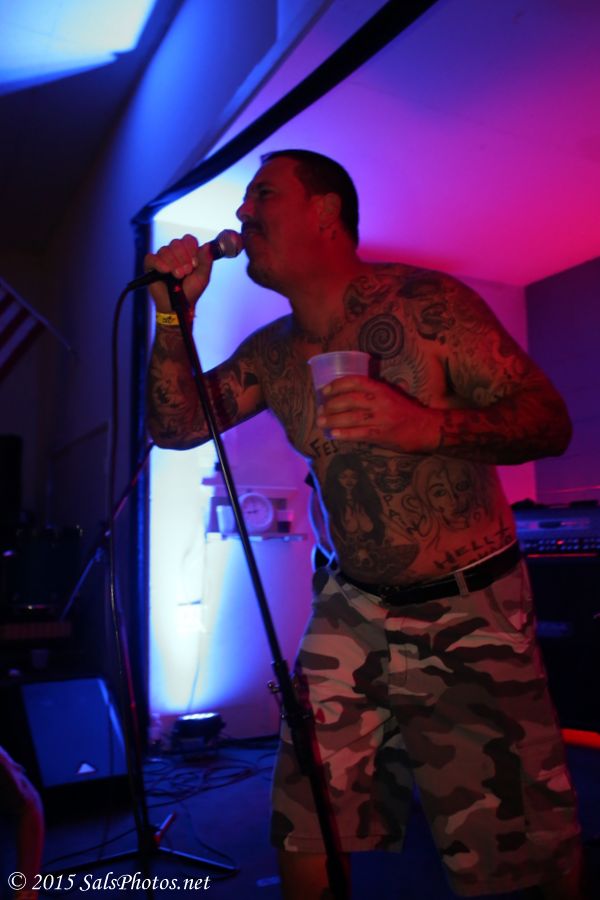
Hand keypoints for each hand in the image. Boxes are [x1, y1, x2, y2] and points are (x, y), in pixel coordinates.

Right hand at [144, 234, 214, 312]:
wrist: (179, 306)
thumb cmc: (191, 291)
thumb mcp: (203, 277)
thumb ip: (206, 261)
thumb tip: (208, 246)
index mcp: (187, 252)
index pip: (188, 240)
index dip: (191, 249)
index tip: (195, 263)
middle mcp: (174, 253)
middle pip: (176, 243)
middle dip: (183, 258)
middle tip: (186, 272)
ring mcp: (162, 258)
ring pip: (165, 250)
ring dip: (173, 263)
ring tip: (178, 276)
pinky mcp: (150, 266)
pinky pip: (151, 258)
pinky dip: (159, 263)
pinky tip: (165, 271)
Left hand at [316, 375, 440, 451]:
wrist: (427, 427)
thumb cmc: (407, 411)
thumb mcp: (392, 395)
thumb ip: (374, 393)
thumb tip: (349, 393)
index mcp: (382, 389)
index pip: (356, 381)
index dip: (338, 385)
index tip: (325, 391)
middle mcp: (380, 401)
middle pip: (350, 400)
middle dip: (331, 405)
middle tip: (319, 410)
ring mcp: (381, 418)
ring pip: (352, 417)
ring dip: (333, 420)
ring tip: (320, 422)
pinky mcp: (382, 434)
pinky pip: (360, 433)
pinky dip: (345, 434)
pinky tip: (334, 435)